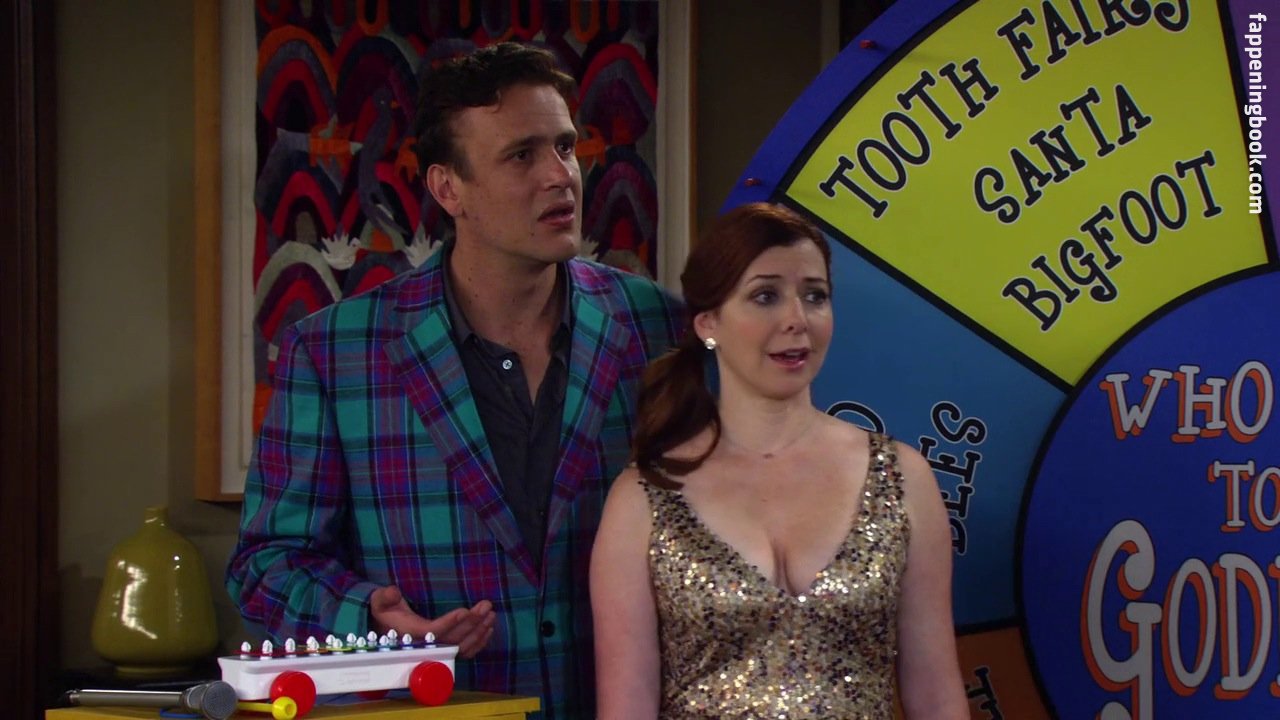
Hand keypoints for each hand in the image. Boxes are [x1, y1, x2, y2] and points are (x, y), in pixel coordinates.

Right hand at [369, 585, 495, 658]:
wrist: (385, 627)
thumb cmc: (385, 612)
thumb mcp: (379, 601)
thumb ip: (384, 596)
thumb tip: (392, 592)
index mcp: (410, 634)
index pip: (433, 631)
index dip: (449, 622)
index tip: (465, 610)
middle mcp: (425, 645)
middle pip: (452, 639)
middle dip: (471, 623)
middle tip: (486, 606)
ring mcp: (436, 649)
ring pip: (461, 646)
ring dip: (479, 632)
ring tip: (490, 614)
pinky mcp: (444, 649)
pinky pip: (464, 652)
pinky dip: (478, 643)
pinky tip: (488, 629)